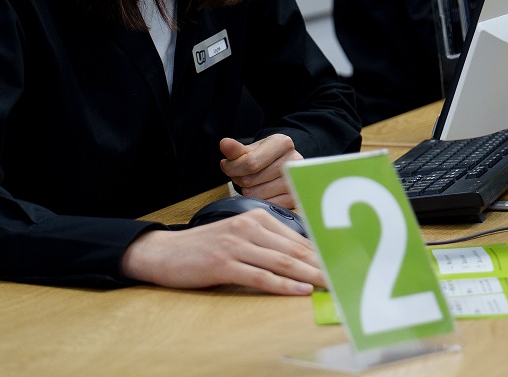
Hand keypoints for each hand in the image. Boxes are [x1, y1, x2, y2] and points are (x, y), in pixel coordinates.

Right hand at [121, 209, 324, 294]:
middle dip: (322, 265)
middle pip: (294, 249)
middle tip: (344, 277)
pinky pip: (260, 276)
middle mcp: (250, 227)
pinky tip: (299, 290)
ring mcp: (236, 245)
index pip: (298, 238)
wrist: (164, 252)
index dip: (321, 253)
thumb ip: (267, 244)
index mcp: (257, 218)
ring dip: (309, 275)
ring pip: (282, 262)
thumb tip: (302, 260)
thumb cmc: (206, 248)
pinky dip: (283, 285)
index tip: (341, 264)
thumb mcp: (240, 237)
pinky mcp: (224, 264)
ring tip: (330, 285)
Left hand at [220, 134, 301, 206]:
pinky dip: (257, 201)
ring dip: (247, 191)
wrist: (282, 165)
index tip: (228, 166)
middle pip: (250, 180)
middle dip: (239, 179)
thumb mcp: (250, 149)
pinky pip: (264, 205)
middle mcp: (293, 161)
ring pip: (255, 195)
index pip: (249, 163)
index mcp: (282, 143)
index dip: (232, 168)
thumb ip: (236, 149)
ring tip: (252, 183)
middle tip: (242, 175)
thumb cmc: (264, 157)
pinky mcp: (293, 198)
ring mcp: (295, 181)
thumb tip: (225, 144)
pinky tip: (260, 192)